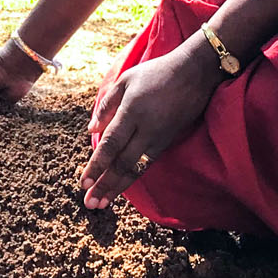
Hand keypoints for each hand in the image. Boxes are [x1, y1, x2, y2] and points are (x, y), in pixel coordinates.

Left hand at [79, 40, 218, 209]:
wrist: (194, 74)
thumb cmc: (156, 73)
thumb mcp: (126, 79)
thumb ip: (107, 105)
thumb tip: (91, 131)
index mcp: (132, 111)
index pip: (111, 145)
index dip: (96, 166)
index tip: (83, 182)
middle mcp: (146, 129)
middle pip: (122, 164)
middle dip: (105, 185)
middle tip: (90, 204)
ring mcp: (158, 138)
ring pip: (136, 169)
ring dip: (117, 188)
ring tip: (102, 204)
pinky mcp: (167, 142)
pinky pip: (147, 164)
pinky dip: (132, 178)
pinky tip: (121, 187)